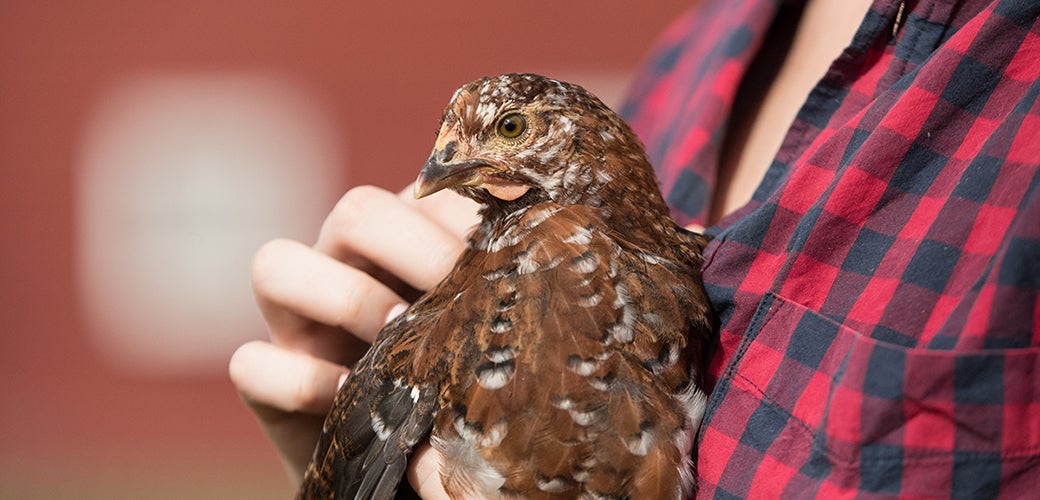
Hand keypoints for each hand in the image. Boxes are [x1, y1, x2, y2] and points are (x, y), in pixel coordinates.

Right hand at [229, 184, 478, 497]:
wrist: (420, 458)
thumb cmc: (466, 377)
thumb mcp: (488, 321)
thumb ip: (500, 278)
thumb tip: (543, 250)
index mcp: (407, 234)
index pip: (427, 188)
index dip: (465, 221)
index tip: (509, 261)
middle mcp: (344, 260)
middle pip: (354, 210)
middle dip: (411, 249)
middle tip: (455, 297)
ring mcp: (296, 316)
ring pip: (275, 265)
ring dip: (346, 299)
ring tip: (396, 340)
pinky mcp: (268, 379)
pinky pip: (252, 364)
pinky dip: (303, 381)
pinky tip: (355, 399)